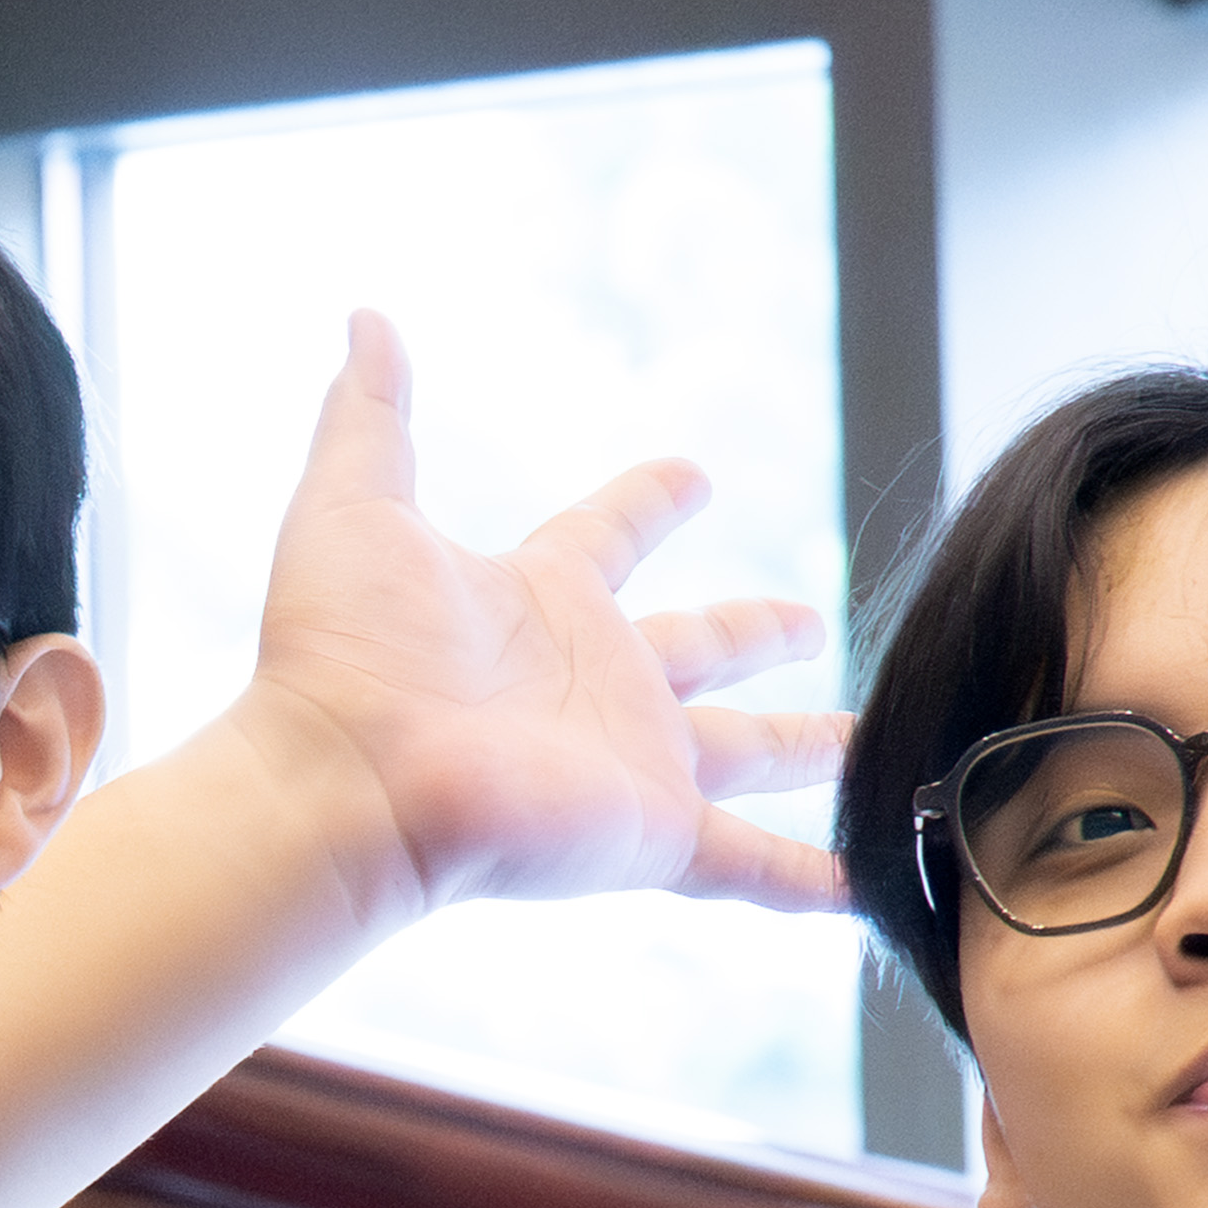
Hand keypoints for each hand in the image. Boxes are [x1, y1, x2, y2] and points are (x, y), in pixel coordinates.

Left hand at [224, 314, 848, 924]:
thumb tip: (364, 318)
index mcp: (540, 597)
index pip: (609, 532)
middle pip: (701, 649)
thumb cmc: (336, 652)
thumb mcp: (355, 505)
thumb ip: (369, 413)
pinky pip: (749, 861)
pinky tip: (871, 889)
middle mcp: (595, 681)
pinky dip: (813, 877)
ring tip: (871, 748)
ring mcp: (629, 761)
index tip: (694, 474)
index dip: (652, 499)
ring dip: (811, 753)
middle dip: (757, 634)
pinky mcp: (650, 830)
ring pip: (747, 755)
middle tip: (809, 622)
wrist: (340, 780)